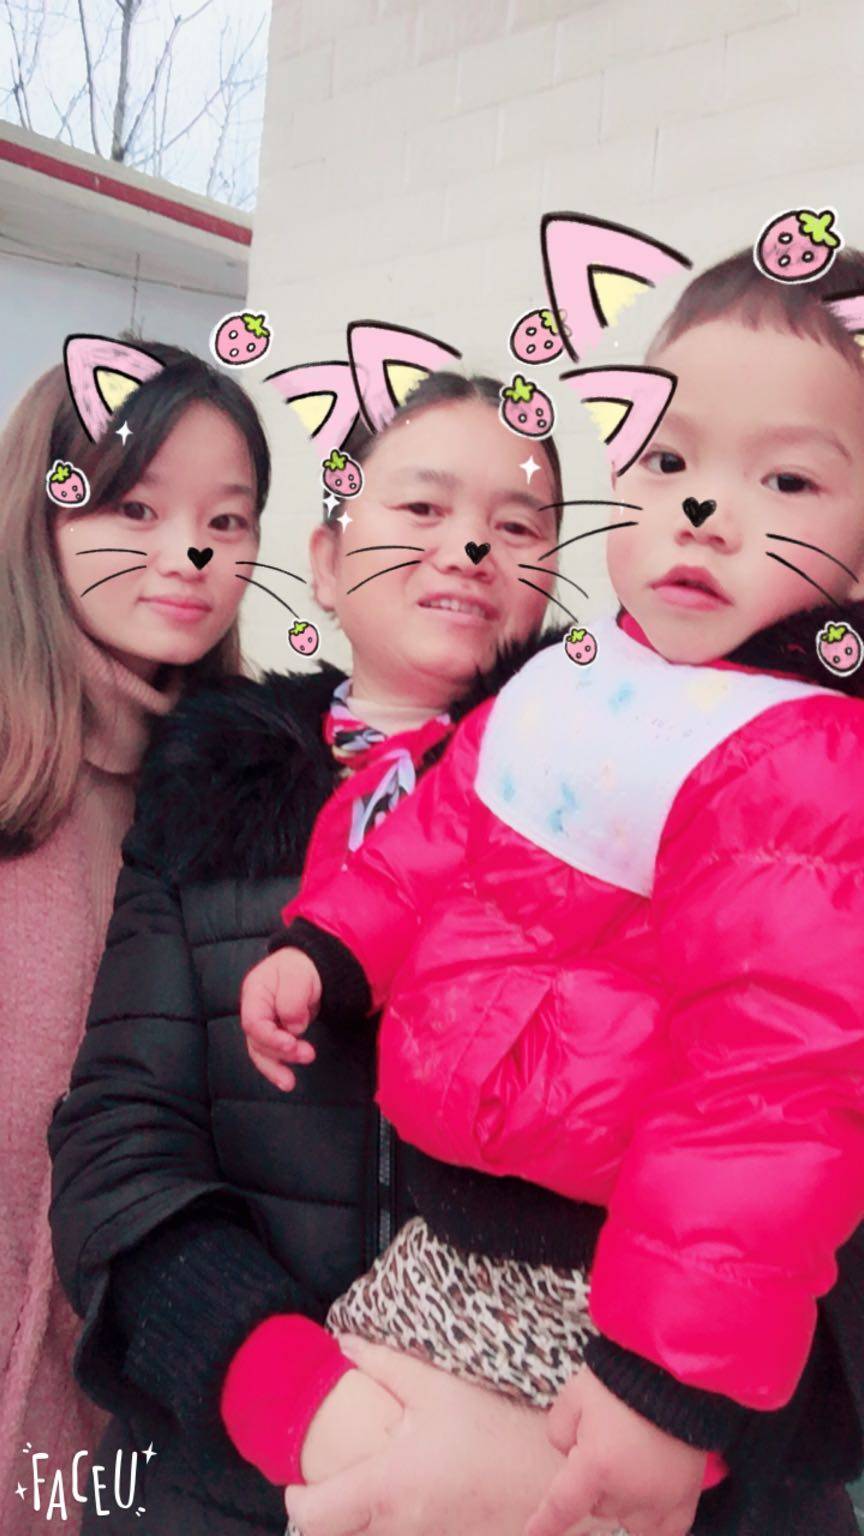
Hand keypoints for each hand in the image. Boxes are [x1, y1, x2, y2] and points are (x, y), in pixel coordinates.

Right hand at [240, 947, 321, 1090]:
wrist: (311, 964)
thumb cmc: (301, 966)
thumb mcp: (298, 976)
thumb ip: (292, 1000)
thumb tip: (293, 1028)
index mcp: (255, 992)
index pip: (254, 1022)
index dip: (270, 1038)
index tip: (292, 1043)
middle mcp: (255, 1010)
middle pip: (256, 1041)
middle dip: (279, 1053)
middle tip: (307, 1055)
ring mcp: (264, 1022)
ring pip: (261, 1051)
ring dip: (276, 1067)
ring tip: (290, 1082)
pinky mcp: (275, 1032)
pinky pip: (273, 1052)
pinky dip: (279, 1066)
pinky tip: (287, 1079)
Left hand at [285, 1336, 619, 1535]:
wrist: (561, 1479)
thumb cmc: (500, 1429)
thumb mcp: (440, 1388)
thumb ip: (386, 1365)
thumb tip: (343, 1343)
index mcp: (389, 1489)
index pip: (312, 1518)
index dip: (296, 1500)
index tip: (300, 1478)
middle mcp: (401, 1531)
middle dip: (325, 1518)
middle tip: (333, 1484)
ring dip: (361, 1525)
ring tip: (375, 1489)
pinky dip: (396, 1530)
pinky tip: (416, 1503)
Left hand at [525, 1366, 705, 1535]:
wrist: (675, 1370)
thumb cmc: (620, 1379)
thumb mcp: (574, 1395)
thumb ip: (559, 1431)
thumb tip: (570, 1455)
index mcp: (597, 1466)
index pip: (562, 1507)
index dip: (545, 1524)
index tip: (533, 1533)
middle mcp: (629, 1491)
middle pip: (599, 1508)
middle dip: (594, 1486)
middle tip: (603, 1445)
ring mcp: (662, 1498)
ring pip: (630, 1522)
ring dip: (622, 1502)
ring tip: (627, 1467)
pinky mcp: (688, 1495)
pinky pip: (669, 1531)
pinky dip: (655, 1523)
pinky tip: (649, 1507)